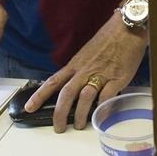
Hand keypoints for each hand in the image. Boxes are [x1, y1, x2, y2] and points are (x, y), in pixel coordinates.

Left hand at [25, 13, 146, 132]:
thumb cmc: (108, 39)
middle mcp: (84, 71)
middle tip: (58, 128)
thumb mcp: (88, 53)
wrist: (127, 28)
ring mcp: (100, 75)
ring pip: (85, 98)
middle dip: (59, 113)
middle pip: (66, 94)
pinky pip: (107, 97)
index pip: (53, 81)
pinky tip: (101, 118)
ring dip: (81, 114)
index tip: (29, 107)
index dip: (39, 95)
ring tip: (80, 126)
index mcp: (75, 64)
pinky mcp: (117, 78)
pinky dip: (102, 109)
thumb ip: (81, 69)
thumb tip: (77, 87)